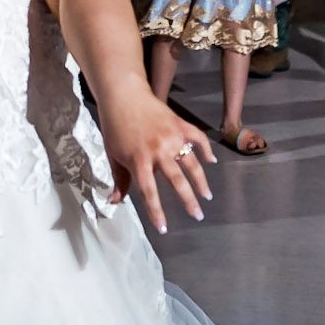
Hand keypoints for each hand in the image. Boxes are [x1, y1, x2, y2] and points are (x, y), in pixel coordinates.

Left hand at [97, 86, 214, 234]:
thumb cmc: (115, 127)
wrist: (124, 95)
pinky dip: (206, 149)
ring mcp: (171, 137)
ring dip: (201, 181)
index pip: (149, 192)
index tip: (164, 229)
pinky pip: (198, 138)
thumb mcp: (113, 155)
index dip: (157, 212)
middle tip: (197, 216)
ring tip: (207, 196)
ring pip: (191, 163)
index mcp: (139, 160)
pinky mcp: (179, 125)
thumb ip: (119, 179)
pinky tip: (211, 161)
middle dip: (188, 201)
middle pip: (177, 181)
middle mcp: (158, 150)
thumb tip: (115, 202)